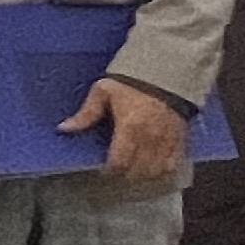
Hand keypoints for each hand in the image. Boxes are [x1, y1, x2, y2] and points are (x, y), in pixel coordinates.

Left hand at [59, 76, 186, 184]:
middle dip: (125, 172)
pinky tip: (154, 166)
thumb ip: (87, 113)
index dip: (110, 169)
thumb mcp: (105, 91)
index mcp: (130, 127)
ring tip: (134, 168)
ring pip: (154, 171)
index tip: (105, 167)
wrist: (167, 70)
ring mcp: (167, 140)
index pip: (118, 162)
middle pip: (136, 171)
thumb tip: (65, 128)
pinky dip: (163, 169)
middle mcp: (150, 138)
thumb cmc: (133, 81)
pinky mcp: (180, 138)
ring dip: (143, 174)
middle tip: (118, 167)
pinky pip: (172, 164)